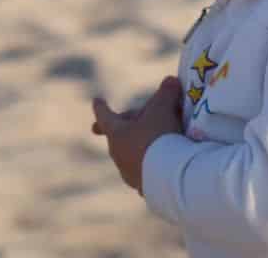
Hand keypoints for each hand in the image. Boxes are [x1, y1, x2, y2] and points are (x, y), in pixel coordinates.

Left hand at [91, 75, 184, 192]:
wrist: (168, 177)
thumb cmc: (158, 136)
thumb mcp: (163, 107)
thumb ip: (166, 92)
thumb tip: (171, 80)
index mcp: (116, 134)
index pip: (105, 116)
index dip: (102, 107)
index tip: (96, 100)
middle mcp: (118, 155)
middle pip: (118, 137)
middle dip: (123, 127)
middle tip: (124, 122)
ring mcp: (130, 174)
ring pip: (132, 155)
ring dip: (140, 146)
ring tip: (152, 142)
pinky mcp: (145, 187)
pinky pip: (146, 170)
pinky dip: (152, 162)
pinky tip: (163, 162)